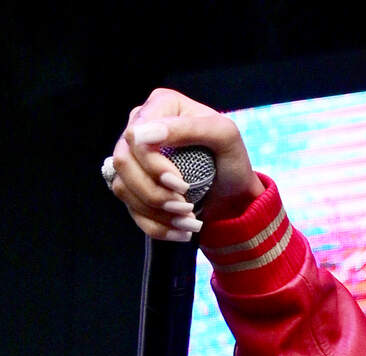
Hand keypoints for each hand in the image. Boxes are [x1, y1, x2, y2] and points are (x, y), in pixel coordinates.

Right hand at [107, 88, 264, 240]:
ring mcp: (133, 156)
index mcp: (162, 105)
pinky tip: (181, 231)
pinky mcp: (132, 184)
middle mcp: (140, 126)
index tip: (182, 185)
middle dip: (155, 192)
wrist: (235, 194)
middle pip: (124, 162)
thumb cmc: (232, 160)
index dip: (153, 165)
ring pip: (123, 187)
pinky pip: (130, 208)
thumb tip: (139, 134)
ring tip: (188, 220)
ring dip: (157, 211)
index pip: (136, 136)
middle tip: (186, 206)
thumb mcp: (225, 137)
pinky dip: (156, 225)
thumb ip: (189, 128)